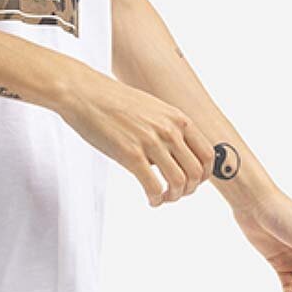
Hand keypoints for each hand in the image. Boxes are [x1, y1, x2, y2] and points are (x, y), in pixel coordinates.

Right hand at [61, 77, 214, 207]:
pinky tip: (150, 199)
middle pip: (197, 173)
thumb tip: (172, 152)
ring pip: (179, 183)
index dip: (204, 175)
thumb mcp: (150, 107)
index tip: (192, 182)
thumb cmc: (111, 99)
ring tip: (162, 198)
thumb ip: (166, 127)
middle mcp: (168, 130)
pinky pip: (154, 187)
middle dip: (189, 190)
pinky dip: (156, 199)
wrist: (83, 92)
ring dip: (173, 197)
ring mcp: (150, 142)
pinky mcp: (130, 154)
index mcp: (176, 118)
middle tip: (175, 193)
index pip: (208, 154)